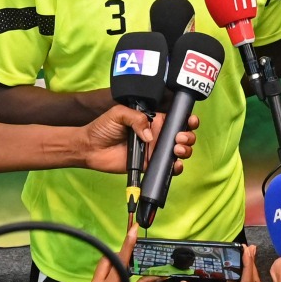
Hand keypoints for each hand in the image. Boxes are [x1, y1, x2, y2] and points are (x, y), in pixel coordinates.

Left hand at [78, 106, 196, 173]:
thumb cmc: (103, 127)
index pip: (175, 119)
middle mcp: (157, 135)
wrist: (90, 147)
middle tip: (179, 137)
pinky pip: (167, 168)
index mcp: (153, 120)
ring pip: (179, 151)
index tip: (190, 121)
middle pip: (182, 135)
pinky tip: (175, 164)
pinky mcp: (149, 166)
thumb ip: (136, 118)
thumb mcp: (118, 113)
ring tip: (177, 148)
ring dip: (186, 150)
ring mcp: (154, 151)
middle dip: (188, 136)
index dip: (186, 119)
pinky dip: (176, 167)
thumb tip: (149, 135)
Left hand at [82, 225, 162, 281]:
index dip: (127, 245)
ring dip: (115, 263)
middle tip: (133, 247)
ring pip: (102, 268)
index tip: (133, 231)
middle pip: (107, 261)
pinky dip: (110, 273)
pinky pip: (99, 276)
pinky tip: (119, 277)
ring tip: (128, 262)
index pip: (119, 263)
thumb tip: (158, 276)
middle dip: (120, 253)